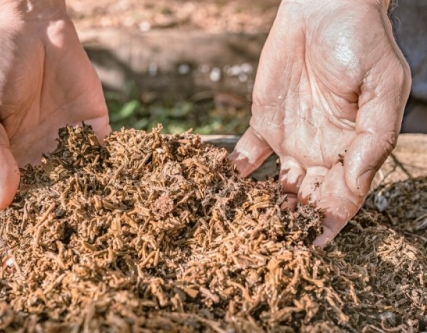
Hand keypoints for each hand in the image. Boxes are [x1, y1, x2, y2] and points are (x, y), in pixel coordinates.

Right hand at [0, 0, 110, 252]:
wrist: (30, 27)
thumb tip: (4, 202)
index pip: (2, 214)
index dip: (9, 239)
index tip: (21, 264)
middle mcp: (36, 166)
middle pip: (45, 212)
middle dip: (55, 238)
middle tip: (71, 266)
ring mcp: (68, 153)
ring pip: (80, 194)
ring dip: (90, 219)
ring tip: (104, 248)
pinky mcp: (97, 135)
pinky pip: (109, 165)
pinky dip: (119, 185)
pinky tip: (129, 206)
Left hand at [230, 0, 410, 245]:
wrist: (322, 9)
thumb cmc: (362, 42)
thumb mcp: (382, 88)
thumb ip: (372, 138)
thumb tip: (355, 184)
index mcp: (352, 148)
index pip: (342, 198)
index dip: (328, 225)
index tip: (309, 247)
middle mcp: (321, 152)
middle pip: (306, 199)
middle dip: (290, 222)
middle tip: (266, 242)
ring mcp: (291, 140)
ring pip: (276, 186)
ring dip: (262, 206)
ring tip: (242, 226)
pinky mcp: (264, 123)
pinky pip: (248, 156)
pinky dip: (236, 174)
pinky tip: (223, 190)